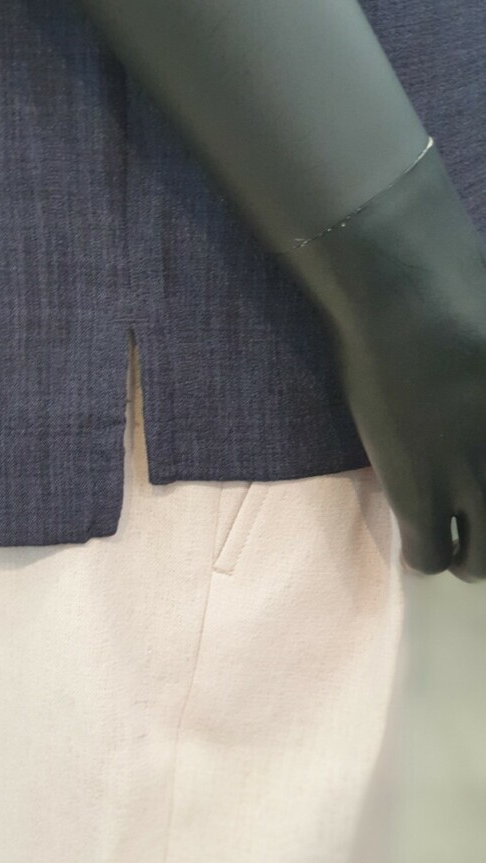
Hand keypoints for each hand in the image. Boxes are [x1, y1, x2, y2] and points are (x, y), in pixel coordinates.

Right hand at [280, 144, 485, 582]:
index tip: (483, 496)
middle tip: (480, 528)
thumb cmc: (463, 294)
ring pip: (482, 561)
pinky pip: (431, 553)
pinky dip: (426, 555)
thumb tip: (477, 428)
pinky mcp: (419, 487)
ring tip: (454, 542)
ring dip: (469, 557)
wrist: (401, 285)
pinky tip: (420, 539)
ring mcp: (471, 474)